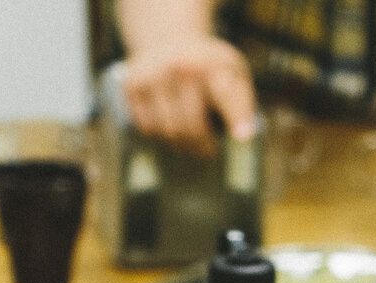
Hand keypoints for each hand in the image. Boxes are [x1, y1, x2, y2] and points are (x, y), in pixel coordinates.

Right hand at [122, 36, 258, 152]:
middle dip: (201, 146)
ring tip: (188, 137)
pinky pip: (146, 127)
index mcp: (212, 64)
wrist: (168, 38)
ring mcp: (153, 74)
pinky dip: (158, 134)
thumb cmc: (208, 67)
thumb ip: (241, 103)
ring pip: (167, 131)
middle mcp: (180, 66)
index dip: (236, 118)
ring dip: (179, 143)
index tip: (243, 137)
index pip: (226, 96)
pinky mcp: (132, 84)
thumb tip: (243, 137)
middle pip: (192, 127)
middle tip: (207, 151)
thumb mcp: (233, 74)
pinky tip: (167, 123)